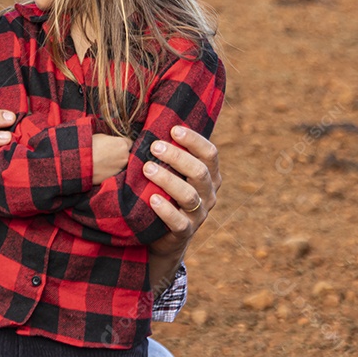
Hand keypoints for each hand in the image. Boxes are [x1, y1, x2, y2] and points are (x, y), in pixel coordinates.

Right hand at [91, 134, 131, 184]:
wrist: (82, 163)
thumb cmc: (90, 147)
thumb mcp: (101, 136)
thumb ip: (111, 140)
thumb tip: (112, 142)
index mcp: (123, 145)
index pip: (128, 142)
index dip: (121, 142)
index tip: (115, 143)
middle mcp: (125, 157)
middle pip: (125, 153)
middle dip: (119, 152)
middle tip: (108, 152)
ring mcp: (120, 168)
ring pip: (120, 163)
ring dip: (115, 162)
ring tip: (103, 161)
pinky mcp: (114, 176)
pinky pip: (114, 171)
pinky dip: (110, 169)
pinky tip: (101, 167)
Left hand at [142, 126, 219, 289]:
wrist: (164, 237)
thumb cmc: (166, 194)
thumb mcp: (174, 174)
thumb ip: (172, 155)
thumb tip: (154, 119)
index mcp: (210, 176)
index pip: (210, 153)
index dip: (194, 140)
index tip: (173, 129)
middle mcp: (209, 194)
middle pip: (200, 171)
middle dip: (177, 157)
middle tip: (154, 146)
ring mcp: (199, 214)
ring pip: (189, 195)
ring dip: (167, 179)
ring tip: (147, 168)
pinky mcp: (185, 232)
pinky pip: (179, 222)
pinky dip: (166, 210)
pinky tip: (152, 199)